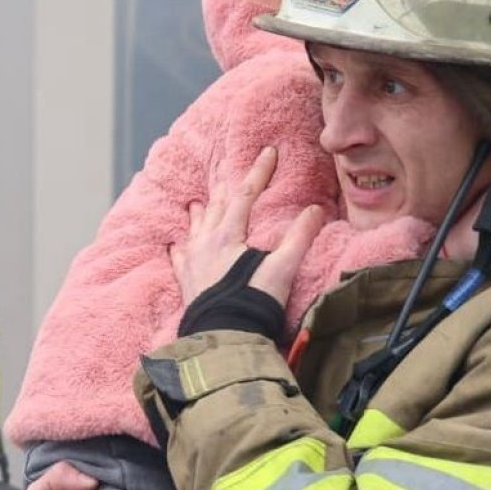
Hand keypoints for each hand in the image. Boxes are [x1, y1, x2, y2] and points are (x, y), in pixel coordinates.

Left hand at [170, 147, 323, 306]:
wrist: (224, 337)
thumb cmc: (254, 302)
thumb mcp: (282, 268)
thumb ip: (298, 238)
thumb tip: (316, 210)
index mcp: (228, 235)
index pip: (245, 194)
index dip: (259, 172)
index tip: (269, 152)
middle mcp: (205, 243)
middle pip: (216, 207)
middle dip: (225, 188)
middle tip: (228, 173)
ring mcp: (192, 263)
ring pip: (195, 229)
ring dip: (200, 213)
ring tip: (197, 202)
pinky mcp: (186, 283)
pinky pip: (179, 259)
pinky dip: (179, 248)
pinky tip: (175, 247)